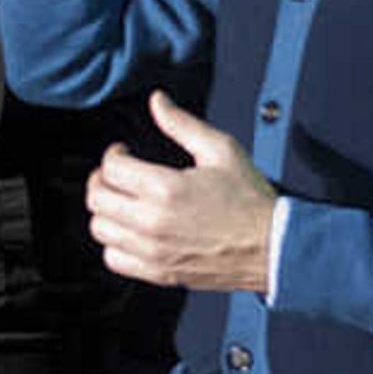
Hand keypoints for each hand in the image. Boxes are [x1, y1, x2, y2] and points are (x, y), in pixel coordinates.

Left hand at [88, 91, 278, 291]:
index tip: (123, 152)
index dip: (113, 154)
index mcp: (165, 189)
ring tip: (122, 202)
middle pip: (97, 199)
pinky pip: (115, 260)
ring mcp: (154, 251)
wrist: (275, 246)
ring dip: (106, 212)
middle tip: (116, 175)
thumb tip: (157, 101)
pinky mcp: (161, 273)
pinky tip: (130, 232)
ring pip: (101, 230)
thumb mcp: (221, 150)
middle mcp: (153, 222)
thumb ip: (182, 124)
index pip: (111, 169)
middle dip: (102, 180)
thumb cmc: (251, 201)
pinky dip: (115, 245)